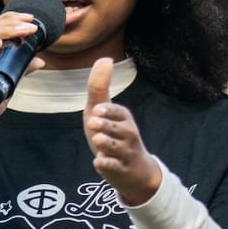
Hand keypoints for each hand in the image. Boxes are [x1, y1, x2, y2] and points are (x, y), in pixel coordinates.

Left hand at [84, 58, 161, 205]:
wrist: (134, 169)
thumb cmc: (114, 135)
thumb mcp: (104, 111)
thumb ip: (99, 87)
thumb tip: (105, 58)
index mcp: (124, 118)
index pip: (119, 112)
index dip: (108, 111)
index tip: (97, 109)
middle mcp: (128, 134)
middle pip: (120, 129)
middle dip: (107, 126)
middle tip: (93, 122)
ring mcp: (125, 153)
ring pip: (117, 148)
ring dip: (106, 144)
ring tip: (97, 140)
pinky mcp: (121, 170)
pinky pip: (115, 167)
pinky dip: (107, 165)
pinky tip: (98, 161)